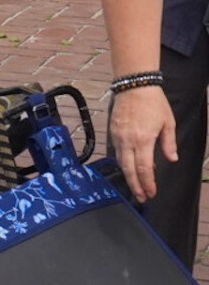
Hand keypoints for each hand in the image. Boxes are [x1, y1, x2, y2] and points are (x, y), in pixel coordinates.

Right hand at [109, 84, 177, 203]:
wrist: (134, 87)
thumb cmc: (153, 102)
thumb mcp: (168, 122)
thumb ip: (169, 143)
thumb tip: (172, 159)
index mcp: (144, 140)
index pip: (144, 168)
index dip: (147, 183)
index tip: (151, 193)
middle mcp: (128, 141)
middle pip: (129, 170)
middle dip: (136, 186)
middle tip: (141, 198)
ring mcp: (118, 138)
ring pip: (121, 163)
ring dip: (128, 177)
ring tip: (136, 186)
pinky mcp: (113, 133)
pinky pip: (117, 153)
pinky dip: (122, 163)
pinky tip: (128, 168)